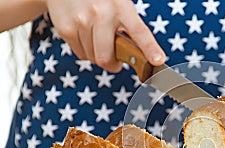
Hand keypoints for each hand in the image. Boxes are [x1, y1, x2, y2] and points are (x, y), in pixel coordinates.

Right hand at [45, 0, 164, 71]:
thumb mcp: (120, 3)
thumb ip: (129, 25)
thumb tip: (139, 53)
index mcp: (121, 7)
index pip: (139, 32)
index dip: (150, 49)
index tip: (158, 60)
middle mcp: (101, 13)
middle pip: (106, 58)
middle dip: (112, 64)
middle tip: (116, 61)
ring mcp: (81, 21)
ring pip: (93, 58)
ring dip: (98, 54)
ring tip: (98, 38)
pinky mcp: (66, 28)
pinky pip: (80, 54)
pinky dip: (85, 50)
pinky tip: (86, 34)